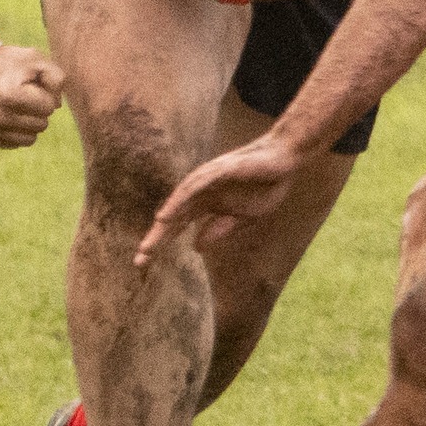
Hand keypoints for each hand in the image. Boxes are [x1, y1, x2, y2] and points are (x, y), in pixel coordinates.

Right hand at [0, 44, 64, 149]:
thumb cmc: (11, 63)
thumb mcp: (37, 59)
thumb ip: (56, 79)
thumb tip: (57, 106)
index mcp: (9, 95)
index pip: (49, 108)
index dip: (46, 95)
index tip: (33, 86)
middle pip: (41, 125)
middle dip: (39, 111)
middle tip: (25, 96)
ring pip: (29, 139)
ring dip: (29, 124)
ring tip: (18, 106)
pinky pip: (14, 143)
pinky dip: (15, 131)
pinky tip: (8, 114)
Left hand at [136, 130, 303, 266]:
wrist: (285, 161)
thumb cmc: (265, 186)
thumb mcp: (243, 218)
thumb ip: (219, 230)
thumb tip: (195, 248)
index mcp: (206, 205)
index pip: (178, 227)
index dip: (161, 244)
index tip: (144, 264)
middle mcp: (201, 193)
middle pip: (173, 217)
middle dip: (157, 238)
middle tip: (140, 259)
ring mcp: (208, 180)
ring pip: (179, 202)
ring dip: (165, 220)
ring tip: (150, 242)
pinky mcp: (218, 170)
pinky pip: (194, 186)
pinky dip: (179, 200)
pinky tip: (168, 214)